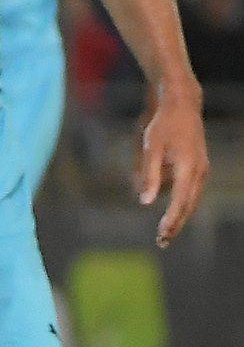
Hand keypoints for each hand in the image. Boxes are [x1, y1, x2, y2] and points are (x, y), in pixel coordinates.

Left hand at [135, 81, 209, 247]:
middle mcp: (199, 172)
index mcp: (189, 169)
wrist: (181, 105)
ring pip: (192, 200)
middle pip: (188, 206)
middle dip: (176, 224)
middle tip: (162, 242)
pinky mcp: (199, 166)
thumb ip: (149, 174)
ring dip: (180, 216)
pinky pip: (191, 191)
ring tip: (166, 232)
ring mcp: (202, 169)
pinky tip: (172, 212)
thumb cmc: (163, 125)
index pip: (180, 203)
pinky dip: (182, 203)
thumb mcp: (151, 147)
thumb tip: (145, 201)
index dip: (171, 221)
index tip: (161, 236)